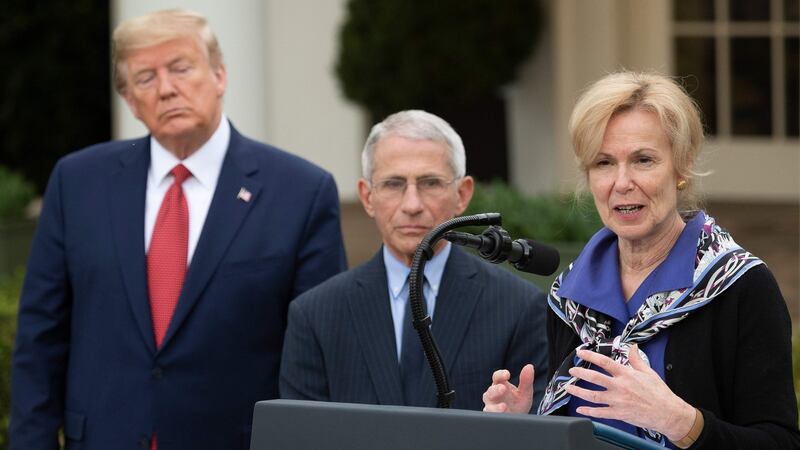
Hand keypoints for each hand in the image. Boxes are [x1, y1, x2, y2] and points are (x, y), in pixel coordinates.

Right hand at [482, 364, 534, 413]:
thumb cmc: (518, 404)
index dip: (500, 374)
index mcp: (500, 385)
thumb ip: (526, 381)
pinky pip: (491, 417)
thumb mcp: (525, 392)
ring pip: (489, 405)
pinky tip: (504, 415)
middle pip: (490, 391)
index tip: (507, 374)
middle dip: (496, 390)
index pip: (497, 377)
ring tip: (504, 406)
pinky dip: (497, 416)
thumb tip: (530, 366)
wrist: (518, 420)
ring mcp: (491, 407)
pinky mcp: (492, 417)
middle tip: (503, 388)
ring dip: (495, 406)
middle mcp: (493, 395)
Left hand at [564, 344, 694, 440]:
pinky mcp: (619, 414)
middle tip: (571, 371)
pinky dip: (588, 411)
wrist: (667, 413)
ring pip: (593, 395)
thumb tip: (633, 346)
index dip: (590, 355)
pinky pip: (600, 413)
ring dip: (578, 391)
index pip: (604, 362)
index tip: (580, 352)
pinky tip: (580, 409)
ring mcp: (618, 401)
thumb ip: (636, 359)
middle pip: (595, 377)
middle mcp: (620, 387)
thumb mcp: (648, 372)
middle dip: (580, 373)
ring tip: (568, 388)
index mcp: (626, 374)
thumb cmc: (659, 393)